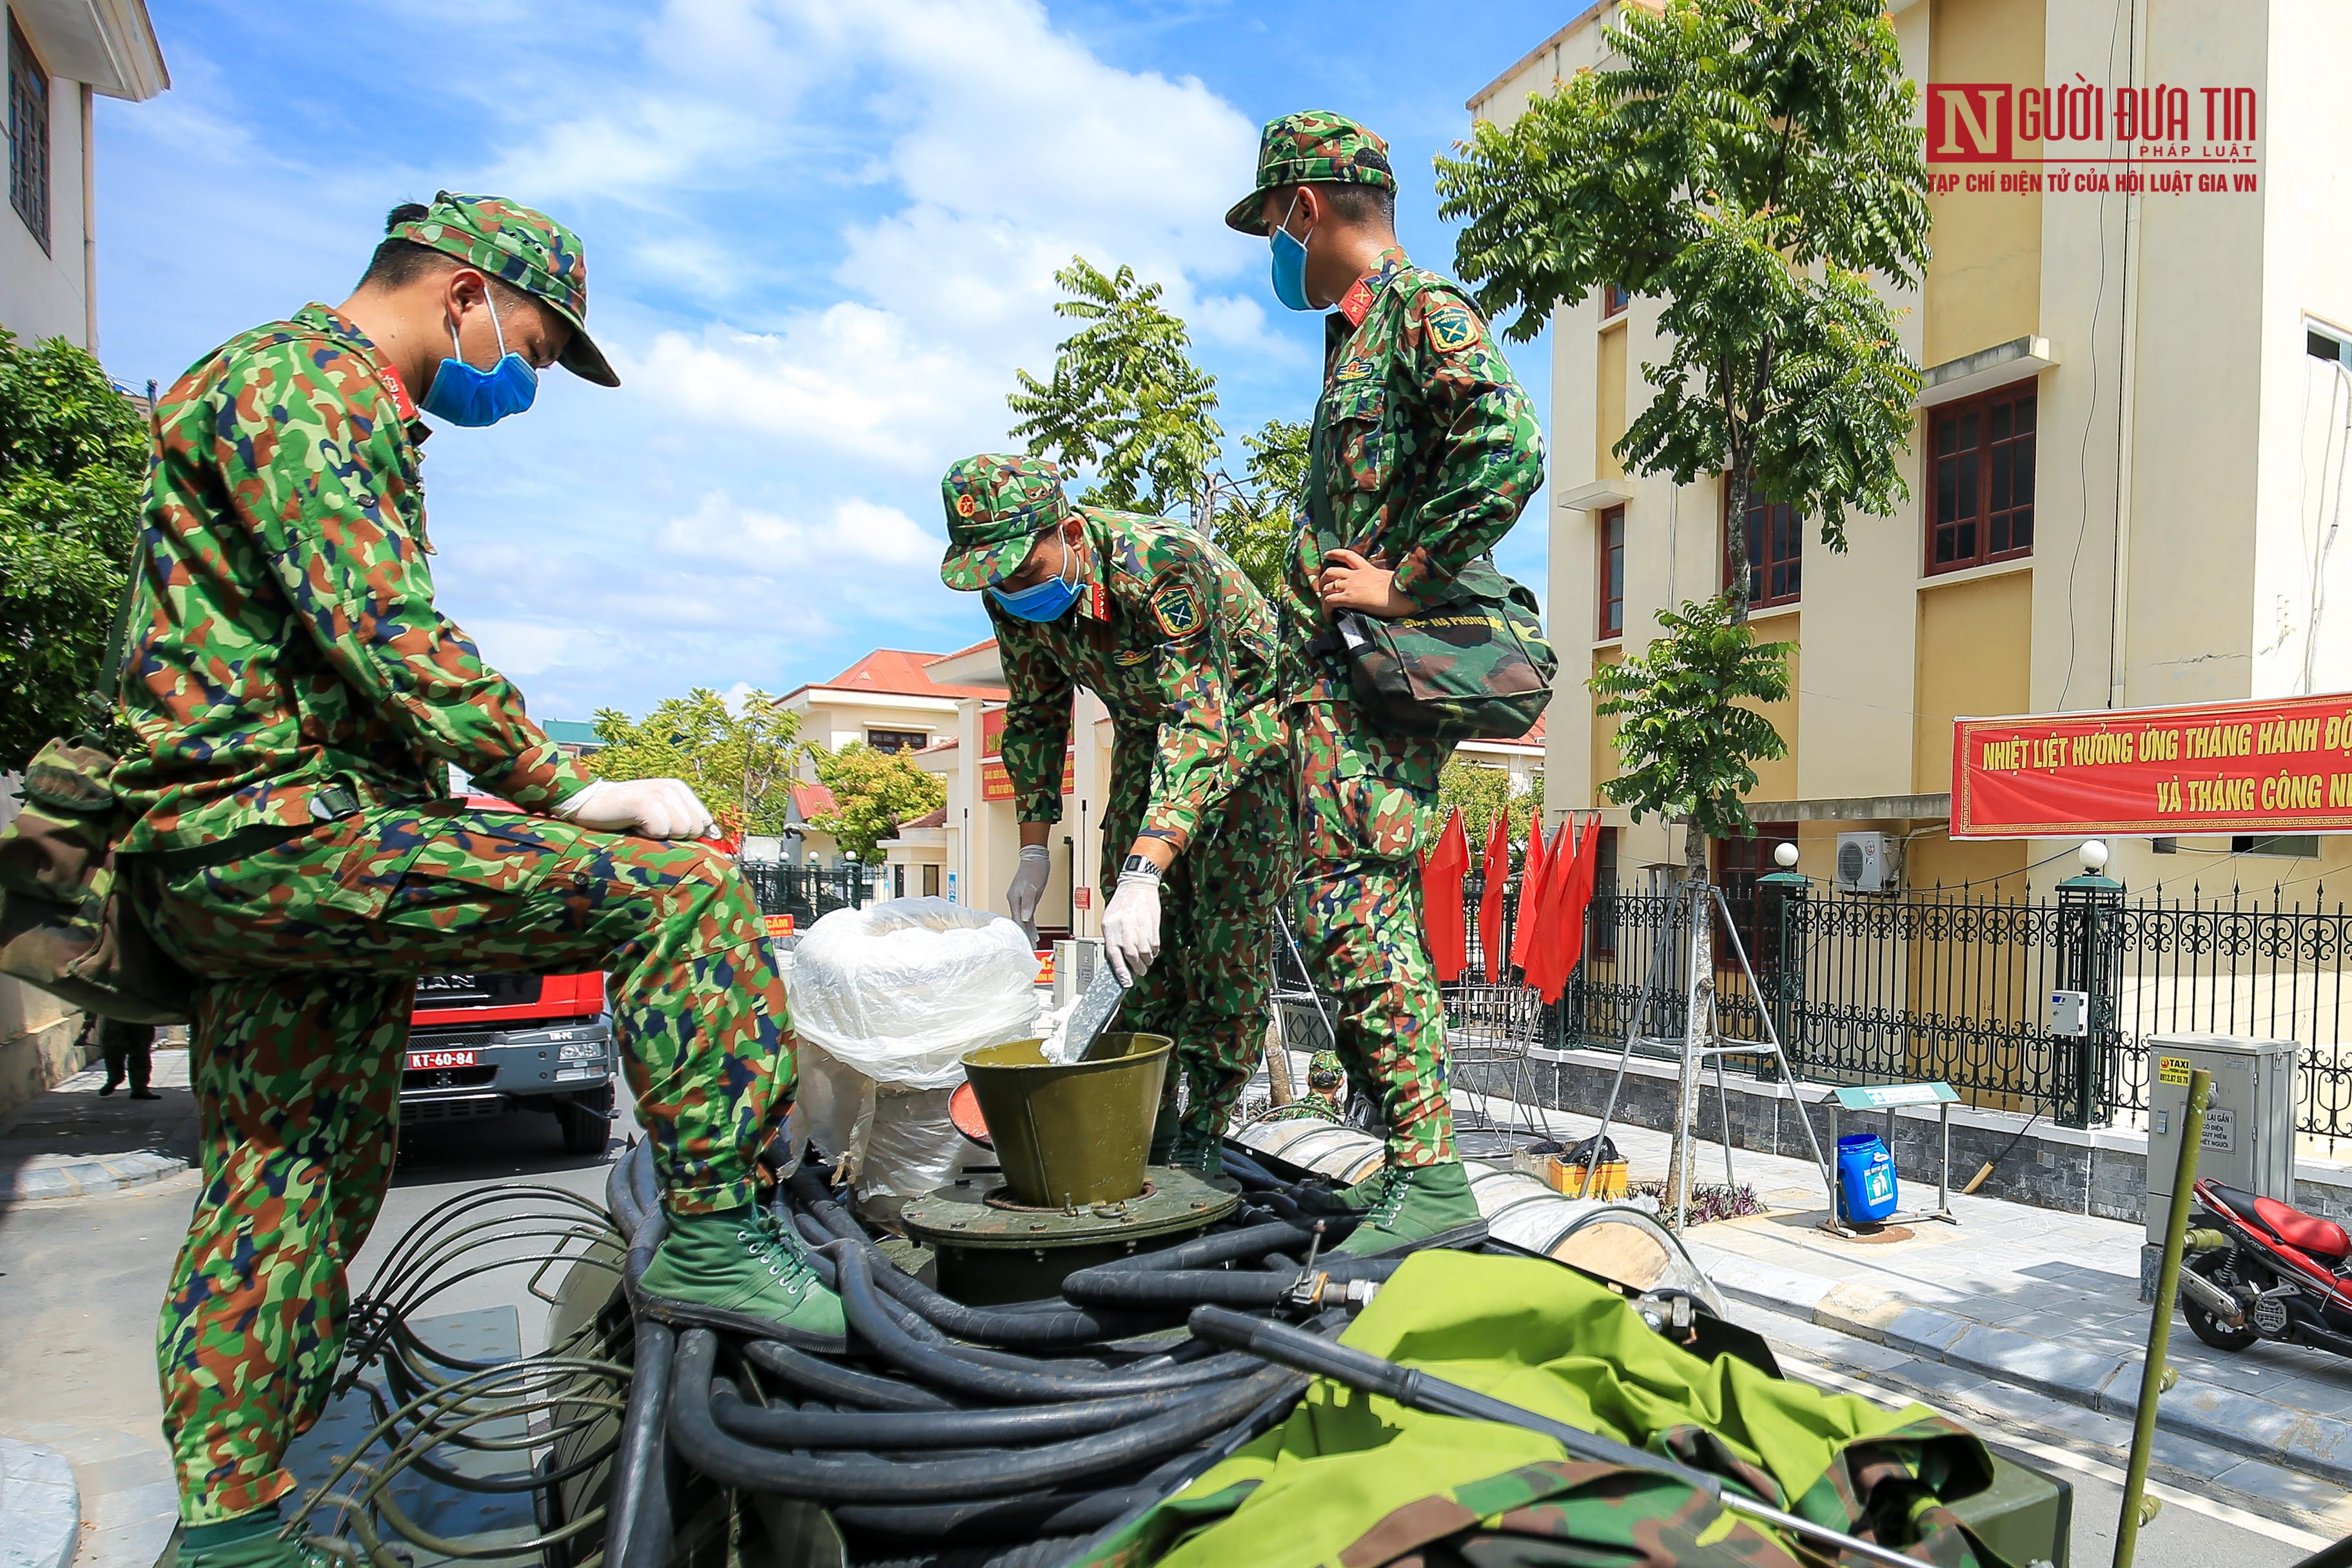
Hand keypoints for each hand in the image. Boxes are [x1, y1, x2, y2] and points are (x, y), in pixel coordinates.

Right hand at [552, 778, 718, 838]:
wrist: (591, 804)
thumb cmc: (627, 814)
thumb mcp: (661, 814)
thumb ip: (686, 821)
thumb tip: (715, 834)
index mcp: (680, 789)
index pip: (705, 822)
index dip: (688, 835)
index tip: (664, 831)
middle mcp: (673, 788)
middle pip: (695, 829)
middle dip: (673, 835)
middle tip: (650, 826)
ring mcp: (660, 793)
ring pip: (680, 831)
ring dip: (658, 835)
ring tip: (641, 824)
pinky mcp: (646, 802)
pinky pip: (661, 832)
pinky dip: (645, 834)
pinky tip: (633, 824)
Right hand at [1006, 844, 1051, 943]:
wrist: (1035, 858)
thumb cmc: (1033, 870)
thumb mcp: (1032, 886)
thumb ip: (1028, 902)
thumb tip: (1025, 917)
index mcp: (1014, 899)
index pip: (1017, 921)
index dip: (1022, 933)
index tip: (1025, 943)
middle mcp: (1015, 901)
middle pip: (1019, 922)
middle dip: (1024, 936)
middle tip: (1030, 947)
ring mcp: (1021, 901)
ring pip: (1023, 920)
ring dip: (1027, 932)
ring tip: (1032, 943)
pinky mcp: (1027, 900)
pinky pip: (1027, 915)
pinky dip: (1030, 924)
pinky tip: (1033, 931)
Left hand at [1101, 869, 1162, 984]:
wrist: (1137, 885)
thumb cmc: (1122, 904)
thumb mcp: (1109, 920)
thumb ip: (1112, 939)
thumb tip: (1117, 960)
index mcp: (1110, 926)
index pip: (1114, 954)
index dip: (1120, 970)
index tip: (1125, 982)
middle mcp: (1124, 926)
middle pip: (1131, 955)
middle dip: (1136, 967)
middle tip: (1140, 972)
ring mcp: (1139, 925)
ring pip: (1145, 952)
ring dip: (1146, 960)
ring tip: (1146, 962)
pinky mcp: (1152, 924)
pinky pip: (1154, 944)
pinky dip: (1153, 951)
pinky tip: (1151, 951)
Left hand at [1316, 548, 1416, 616]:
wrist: (1403, 594)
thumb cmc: (1401, 589)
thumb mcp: (1388, 578)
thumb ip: (1380, 579)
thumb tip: (1382, 585)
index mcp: (1366, 568)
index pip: (1348, 555)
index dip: (1335, 553)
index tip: (1328, 554)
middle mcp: (1356, 575)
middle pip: (1331, 571)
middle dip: (1323, 580)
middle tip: (1324, 589)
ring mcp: (1352, 586)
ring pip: (1327, 586)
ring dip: (1323, 596)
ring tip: (1326, 606)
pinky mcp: (1350, 598)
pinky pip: (1330, 602)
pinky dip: (1325, 610)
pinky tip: (1328, 617)